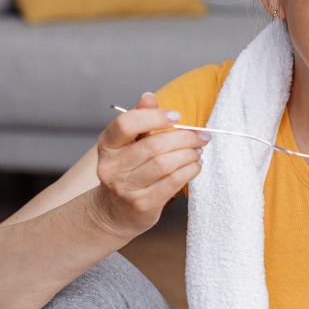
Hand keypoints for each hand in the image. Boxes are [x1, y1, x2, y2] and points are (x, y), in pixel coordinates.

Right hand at [91, 92, 207, 239]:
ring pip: (164, 165)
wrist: (114, 212)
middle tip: (201, 136)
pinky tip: (195, 166)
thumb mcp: (127, 144)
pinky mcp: (142, 205)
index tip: (176, 116)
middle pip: (153, 145)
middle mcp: (112, 167)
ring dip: (189, 155)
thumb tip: (149, 96)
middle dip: (184, 138)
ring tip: (198, 151)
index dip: (154, 117)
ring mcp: (126, 188)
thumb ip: (139, 119)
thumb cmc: (126, 171)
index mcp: (107, 146)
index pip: (126, 124)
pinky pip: (172, 183)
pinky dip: (189, 171)